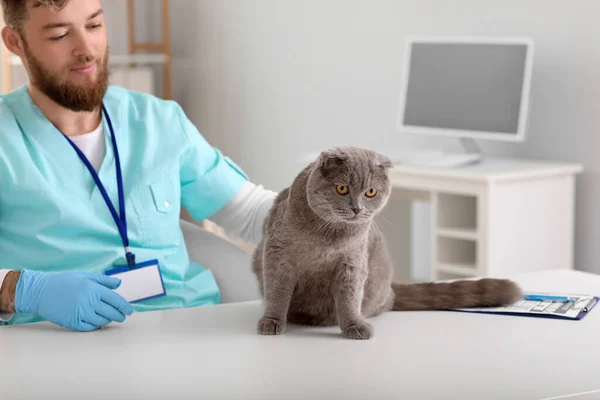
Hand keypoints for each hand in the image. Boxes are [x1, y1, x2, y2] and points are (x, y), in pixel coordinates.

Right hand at [15, 269, 133, 331]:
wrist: (39, 291)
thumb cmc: (63, 281)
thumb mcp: (84, 276)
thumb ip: (103, 280)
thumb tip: (119, 283)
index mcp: (93, 289)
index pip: (116, 300)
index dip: (125, 307)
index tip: (130, 311)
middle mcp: (89, 301)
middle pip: (111, 312)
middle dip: (119, 316)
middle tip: (122, 317)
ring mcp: (81, 313)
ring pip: (102, 321)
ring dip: (108, 320)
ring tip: (110, 318)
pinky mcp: (72, 322)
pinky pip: (90, 327)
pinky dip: (96, 326)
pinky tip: (97, 322)